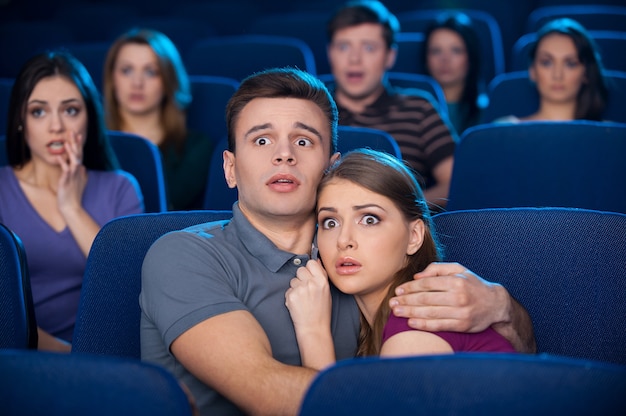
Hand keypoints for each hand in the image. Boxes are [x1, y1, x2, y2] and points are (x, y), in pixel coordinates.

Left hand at [56, 132, 86, 213]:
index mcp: (79, 171)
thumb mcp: (80, 183)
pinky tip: (59, 156)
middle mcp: (77, 172)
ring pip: (73, 161)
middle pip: (78, 154)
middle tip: (73, 132)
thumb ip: (82, 174)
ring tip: (67, 141)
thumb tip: (83, 167)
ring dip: (71, 151)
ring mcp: (73, 176)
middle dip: (75, 143)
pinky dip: (63, 163)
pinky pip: (65, 170)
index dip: (79, 145)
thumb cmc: (74, 195)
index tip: (78, 135)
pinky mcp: (67, 181)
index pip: (80, 155)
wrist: (72, 207)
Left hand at [285, 259, 331, 332]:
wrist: (313, 328)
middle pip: (300, 270)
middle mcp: (311, 283)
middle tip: (306, 289)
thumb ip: (321, 276)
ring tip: (303, 298)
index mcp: (322, 281)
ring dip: (296, 287)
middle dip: (301, 277)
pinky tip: (298, 304)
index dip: (310, 269)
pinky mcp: (290, 296)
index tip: (310, 275)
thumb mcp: (327, 291)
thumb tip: (317, 261)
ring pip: (293, 280)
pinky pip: (288, 290)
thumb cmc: (322, 311)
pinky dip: (291, 296)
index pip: (311, 263)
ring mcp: (300, 289)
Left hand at [389, 262, 509, 332]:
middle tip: (392, 302)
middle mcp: (459, 296)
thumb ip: (437, 269)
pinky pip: (439, 325)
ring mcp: (461, 312)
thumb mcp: (458, 270)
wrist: (495, 304)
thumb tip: (417, 276)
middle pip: (426, 299)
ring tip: (396, 312)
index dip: (410, 287)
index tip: (398, 290)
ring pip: (430, 313)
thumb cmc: (472, 284)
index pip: (428, 284)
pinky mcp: (462, 326)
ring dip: (410, 313)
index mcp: (456, 281)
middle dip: (406, 301)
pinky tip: (410, 323)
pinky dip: (423, 325)